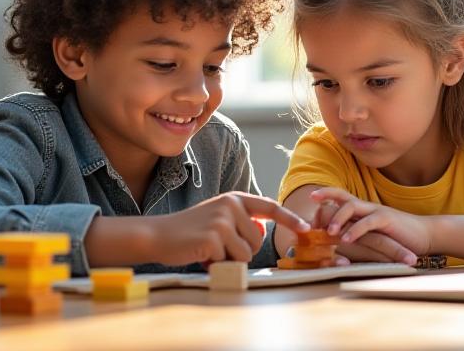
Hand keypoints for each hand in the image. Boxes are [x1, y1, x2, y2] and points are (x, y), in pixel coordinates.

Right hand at [151, 192, 308, 265]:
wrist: (158, 235)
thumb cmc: (190, 231)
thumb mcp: (218, 217)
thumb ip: (239, 221)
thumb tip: (261, 231)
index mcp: (234, 199)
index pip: (268, 207)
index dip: (289, 218)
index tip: (306, 228)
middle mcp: (231, 205)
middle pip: (257, 240)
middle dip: (240, 250)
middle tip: (216, 246)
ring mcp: (223, 221)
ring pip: (246, 253)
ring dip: (229, 259)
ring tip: (209, 251)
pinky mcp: (214, 238)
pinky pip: (231, 262)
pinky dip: (218, 265)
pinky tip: (201, 256)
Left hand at [310, 188, 429, 256]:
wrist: (424, 235)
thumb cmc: (396, 239)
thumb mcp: (372, 239)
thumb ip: (355, 241)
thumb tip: (333, 253)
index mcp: (361, 210)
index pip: (338, 198)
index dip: (323, 200)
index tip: (308, 205)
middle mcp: (366, 207)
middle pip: (342, 195)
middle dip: (325, 195)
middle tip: (311, 198)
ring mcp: (376, 212)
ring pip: (352, 206)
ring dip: (337, 218)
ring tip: (328, 231)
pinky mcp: (387, 220)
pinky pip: (368, 222)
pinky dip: (356, 230)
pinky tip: (346, 239)